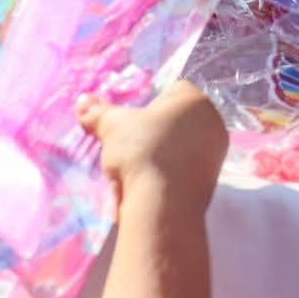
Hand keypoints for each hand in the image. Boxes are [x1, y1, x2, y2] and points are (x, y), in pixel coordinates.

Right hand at [77, 80, 227, 215]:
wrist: (163, 206)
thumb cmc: (143, 151)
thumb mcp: (113, 126)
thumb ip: (99, 112)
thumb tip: (83, 100)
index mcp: (196, 100)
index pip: (170, 91)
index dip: (146, 105)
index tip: (128, 122)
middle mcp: (213, 124)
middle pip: (173, 122)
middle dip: (150, 133)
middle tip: (127, 146)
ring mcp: (215, 156)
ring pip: (177, 149)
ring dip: (155, 157)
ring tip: (130, 170)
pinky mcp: (210, 184)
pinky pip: (180, 172)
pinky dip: (163, 177)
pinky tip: (142, 187)